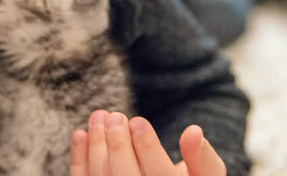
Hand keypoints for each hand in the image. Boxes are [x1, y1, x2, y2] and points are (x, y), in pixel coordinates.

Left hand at [70, 110, 226, 175]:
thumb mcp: (206, 174)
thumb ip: (203, 157)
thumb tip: (193, 131)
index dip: (147, 148)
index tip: (137, 121)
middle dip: (118, 145)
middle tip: (114, 117)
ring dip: (96, 147)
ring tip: (98, 117)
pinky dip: (80, 160)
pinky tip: (81, 134)